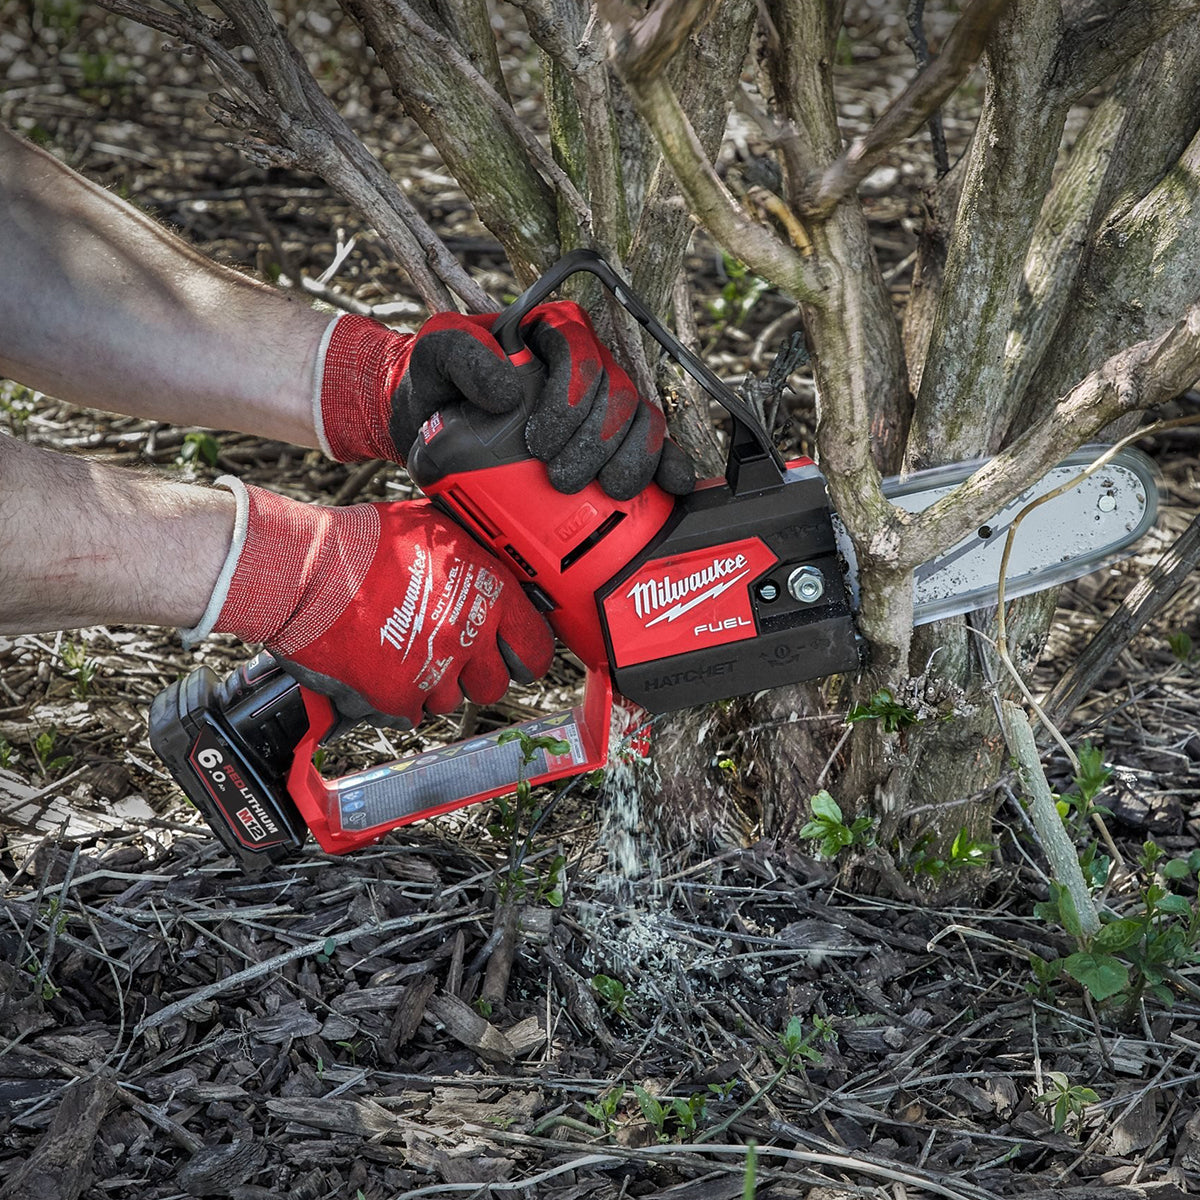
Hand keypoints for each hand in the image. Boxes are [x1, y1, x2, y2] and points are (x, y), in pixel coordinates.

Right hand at [194, 481, 554, 727]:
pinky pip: (410, 714)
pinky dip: (395, 699)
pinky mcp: (396, 698)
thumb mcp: (436, 529)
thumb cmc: (364, 544)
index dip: (524, 654)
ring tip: (402, 650)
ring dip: (432, 685)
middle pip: (494, 685)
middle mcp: (468, 635)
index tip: (513, 655)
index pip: (535, 647)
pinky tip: (378, 667)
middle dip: (475, 673)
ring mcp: (434, 671)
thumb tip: (495, 571)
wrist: (306, 571)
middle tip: (449, 654)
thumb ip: (474, 559)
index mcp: (488, 592)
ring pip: (450, 701)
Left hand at [317, 305, 694, 499]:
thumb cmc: (436, 381)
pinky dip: (666, 466)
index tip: (538, 444)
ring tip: (604, 492)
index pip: (581, 355)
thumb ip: (461, 354)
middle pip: (618, 395)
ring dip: (631, 459)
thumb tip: (508, 389)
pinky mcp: (612, 441)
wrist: (432, 423)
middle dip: (597, 442)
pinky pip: (654, 448)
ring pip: (641, 422)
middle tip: (561, 480)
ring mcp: (604, 405)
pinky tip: (670, 487)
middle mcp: (587, 366)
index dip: (572, 399)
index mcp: (552, 333)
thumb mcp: (434, 354)